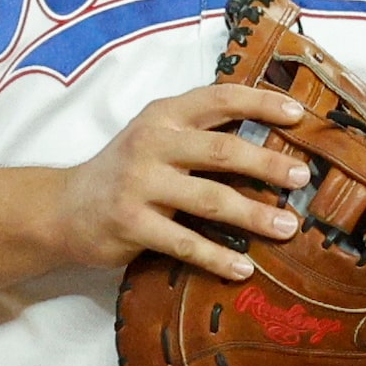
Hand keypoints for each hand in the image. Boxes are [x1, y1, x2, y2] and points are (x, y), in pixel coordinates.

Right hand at [46, 83, 314, 280]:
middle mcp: (150, 144)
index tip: (299, 115)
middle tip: (303, 178)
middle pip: (221, 150)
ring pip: (210, 200)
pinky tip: (243, 268)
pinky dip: (217, 258)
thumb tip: (273, 140)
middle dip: (267, 164)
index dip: (261, 103)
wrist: (63, 208)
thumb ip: (199, 133)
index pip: (218, 98)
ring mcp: (139, 184)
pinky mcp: (131, 224)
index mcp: (163, 116)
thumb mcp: (155, 138)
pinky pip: (185, 243)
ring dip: (254, 215)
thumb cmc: (124, 171)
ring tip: (287, 227)